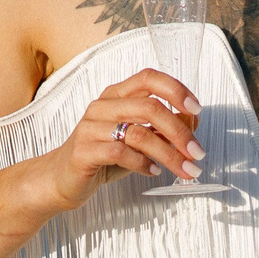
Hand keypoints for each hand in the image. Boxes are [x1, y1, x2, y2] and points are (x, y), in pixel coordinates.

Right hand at [41, 69, 202, 204]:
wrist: (61, 179)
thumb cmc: (103, 156)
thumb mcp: (137, 139)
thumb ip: (161, 128)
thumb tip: (194, 122)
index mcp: (116, 95)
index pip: (148, 78)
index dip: (176, 90)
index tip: (197, 109)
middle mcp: (102, 106)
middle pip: (149, 107)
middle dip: (179, 131)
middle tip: (197, 153)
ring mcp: (90, 127)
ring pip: (138, 134)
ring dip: (168, 153)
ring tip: (184, 170)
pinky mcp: (83, 151)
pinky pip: (120, 153)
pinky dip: (143, 164)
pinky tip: (153, 172)